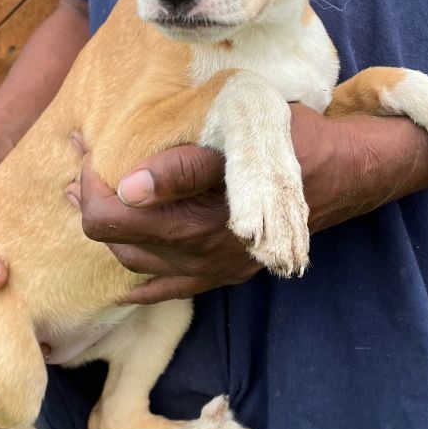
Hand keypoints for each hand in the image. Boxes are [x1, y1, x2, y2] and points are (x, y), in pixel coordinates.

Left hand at [66, 105, 366, 303]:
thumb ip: (182, 167)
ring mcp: (214, 269)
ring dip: (110, 234)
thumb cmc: (293, 143)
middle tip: (83, 172)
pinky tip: (128, 280)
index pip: (112, 216)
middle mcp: (201, 255)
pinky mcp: (226, 274)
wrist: (345, 172)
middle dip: (91, 205)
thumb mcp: (241, 137)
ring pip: (137, 265)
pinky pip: (170, 290)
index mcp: (198, 221)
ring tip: (97, 201)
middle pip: (117, 242)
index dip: (90, 183)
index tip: (88, 150)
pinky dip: (141, 283)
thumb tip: (128, 188)